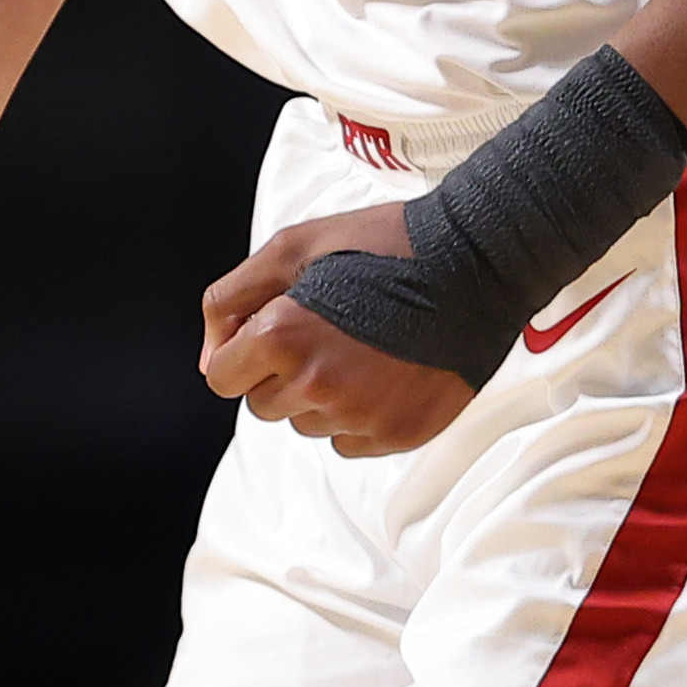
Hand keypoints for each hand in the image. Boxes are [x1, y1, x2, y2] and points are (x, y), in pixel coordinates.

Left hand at [198, 209, 479, 457]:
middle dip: (281, 373)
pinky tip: (386, 372)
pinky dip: (358, 415)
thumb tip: (209, 357)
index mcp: (283, 336)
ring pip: (308, 424)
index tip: (272, 332)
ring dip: (321, 395)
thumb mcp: (292, 247)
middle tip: (326, 332)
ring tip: (362, 348)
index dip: (241, 353)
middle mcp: (317, 384)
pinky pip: (350, 442)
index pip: (223, 378)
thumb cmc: (383, 244)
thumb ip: (232, 300)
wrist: (477, 262)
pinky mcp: (398, 434)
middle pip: (264, 406)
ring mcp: (360, 415)